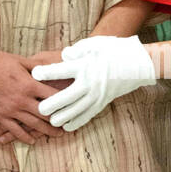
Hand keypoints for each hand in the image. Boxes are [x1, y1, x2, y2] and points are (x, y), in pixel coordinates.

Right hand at [0, 47, 68, 146]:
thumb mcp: (20, 60)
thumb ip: (36, 67)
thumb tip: (52, 69)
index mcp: (29, 85)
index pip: (53, 97)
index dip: (65, 103)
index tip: (75, 107)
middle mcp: (22, 100)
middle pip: (46, 115)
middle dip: (59, 121)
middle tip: (71, 126)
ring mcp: (11, 109)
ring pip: (33, 125)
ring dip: (47, 131)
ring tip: (57, 135)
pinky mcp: (0, 115)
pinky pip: (15, 130)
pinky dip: (25, 137)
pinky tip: (33, 141)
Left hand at [31, 35, 156, 130]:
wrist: (137, 63)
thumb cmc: (113, 50)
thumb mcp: (94, 44)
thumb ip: (76, 50)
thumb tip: (63, 56)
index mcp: (84, 66)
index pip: (60, 71)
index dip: (45, 73)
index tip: (33, 75)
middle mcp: (90, 83)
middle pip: (65, 97)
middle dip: (50, 104)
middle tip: (38, 109)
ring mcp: (97, 95)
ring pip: (75, 111)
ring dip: (61, 117)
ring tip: (49, 121)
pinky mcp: (102, 103)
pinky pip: (87, 116)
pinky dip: (76, 122)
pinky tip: (66, 127)